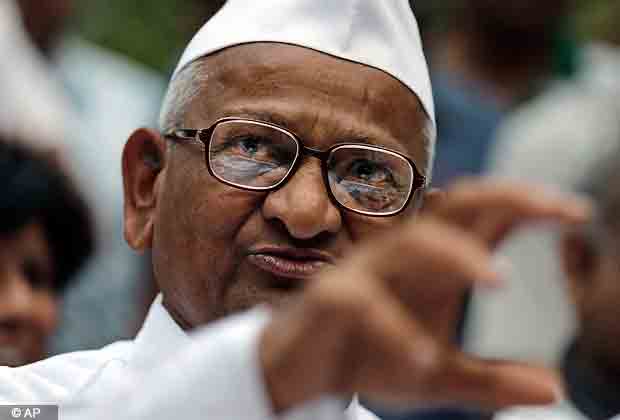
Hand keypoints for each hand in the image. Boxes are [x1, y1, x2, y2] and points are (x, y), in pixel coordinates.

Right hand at [259, 179, 589, 412]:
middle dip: (505, 196)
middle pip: (455, 205)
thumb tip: (554, 389)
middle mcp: (402, 255)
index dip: (528, 202)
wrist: (305, 370)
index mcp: (433, 263)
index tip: (577, 212)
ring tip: (498, 279)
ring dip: (455, 253)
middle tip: (556, 208)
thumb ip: (492, 379)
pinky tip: (422, 358)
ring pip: (410, 242)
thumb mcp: (440, 375)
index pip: (483, 214)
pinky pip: (363, 303)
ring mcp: (366, 272)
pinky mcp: (331, 299)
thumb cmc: (371, 356)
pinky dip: (395, 330)